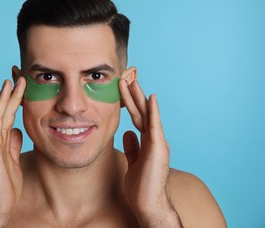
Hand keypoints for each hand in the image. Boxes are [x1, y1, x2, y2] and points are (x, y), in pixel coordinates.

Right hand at [0, 78, 25, 226]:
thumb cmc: (5, 183)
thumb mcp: (13, 158)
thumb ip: (13, 143)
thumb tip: (17, 129)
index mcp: (2, 139)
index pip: (10, 115)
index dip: (16, 100)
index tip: (23, 85)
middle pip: (4, 111)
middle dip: (12, 94)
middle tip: (19, 76)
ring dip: (4, 98)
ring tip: (9, 82)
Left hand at [119, 79, 181, 226]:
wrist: (148, 204)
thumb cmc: (141, 186)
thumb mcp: (134, 161)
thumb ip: (132, 146)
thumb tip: (127, 133)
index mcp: (147, 142)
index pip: (138, 117)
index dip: (131, 103)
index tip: (124, 89)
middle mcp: (154, 139)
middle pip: (141, 112)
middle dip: (133, 95)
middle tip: (126, 78)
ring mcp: (157, 143)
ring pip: (146, 115)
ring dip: (139, 97)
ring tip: (133, 81)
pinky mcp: (158, 148)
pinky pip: (154, 126)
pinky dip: (153, 111)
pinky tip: (151, 97)